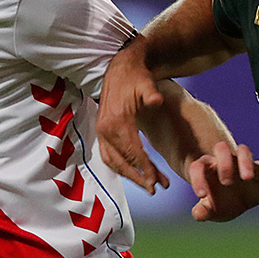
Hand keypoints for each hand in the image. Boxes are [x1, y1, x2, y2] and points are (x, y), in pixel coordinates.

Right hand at [97, 40, 170, 194]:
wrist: (120, 69)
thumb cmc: (137, 77)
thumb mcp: (146, 83)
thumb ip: (151, 93)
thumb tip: (157, 100)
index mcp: (116, 120)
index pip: (132, 151)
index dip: (145, 168)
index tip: (157, 181)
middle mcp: (105, 129)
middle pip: (122, 161)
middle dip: (139, 177)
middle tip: (155, 189)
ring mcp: (101, 131)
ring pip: (113, 162)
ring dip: (130, 176)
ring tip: (149, 186)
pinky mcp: (101, 131)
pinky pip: (108, 156)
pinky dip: (120, 167)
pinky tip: (134, 173)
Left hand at [188, 142, 258, 221]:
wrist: (235, 202)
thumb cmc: (218, 202)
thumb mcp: (210, 209)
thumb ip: (203, 211)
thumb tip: (197, 214)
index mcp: (207, 168)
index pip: (198, 167)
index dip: (197, 179)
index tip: (201, 195)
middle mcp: (223, 161)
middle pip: (221, 149)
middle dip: (224, 164)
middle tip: (226, 182)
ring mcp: (241, 163)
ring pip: (243, 151)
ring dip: (245, 162)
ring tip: (247, 177)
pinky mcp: (258, 171)